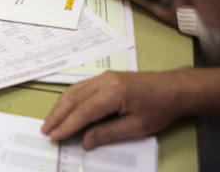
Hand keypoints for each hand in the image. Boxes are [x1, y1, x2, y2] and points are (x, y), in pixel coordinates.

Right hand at [42, 71, 186, 148]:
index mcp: (113, 93)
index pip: (83, 112)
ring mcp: (102, 77)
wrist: (174, 88)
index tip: (54, 137)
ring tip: (50, 121)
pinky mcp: (104, 77)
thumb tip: (85, 141)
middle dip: (57, 115)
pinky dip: (69, 99)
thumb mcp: (136, 126)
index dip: (67, 126)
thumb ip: (107, 133)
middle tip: (45, 130)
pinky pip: (80, 87)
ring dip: (60, 106)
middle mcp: (103, 81)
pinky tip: (64, 108)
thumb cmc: (159, 109)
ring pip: (74, 91)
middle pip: (73, 99)